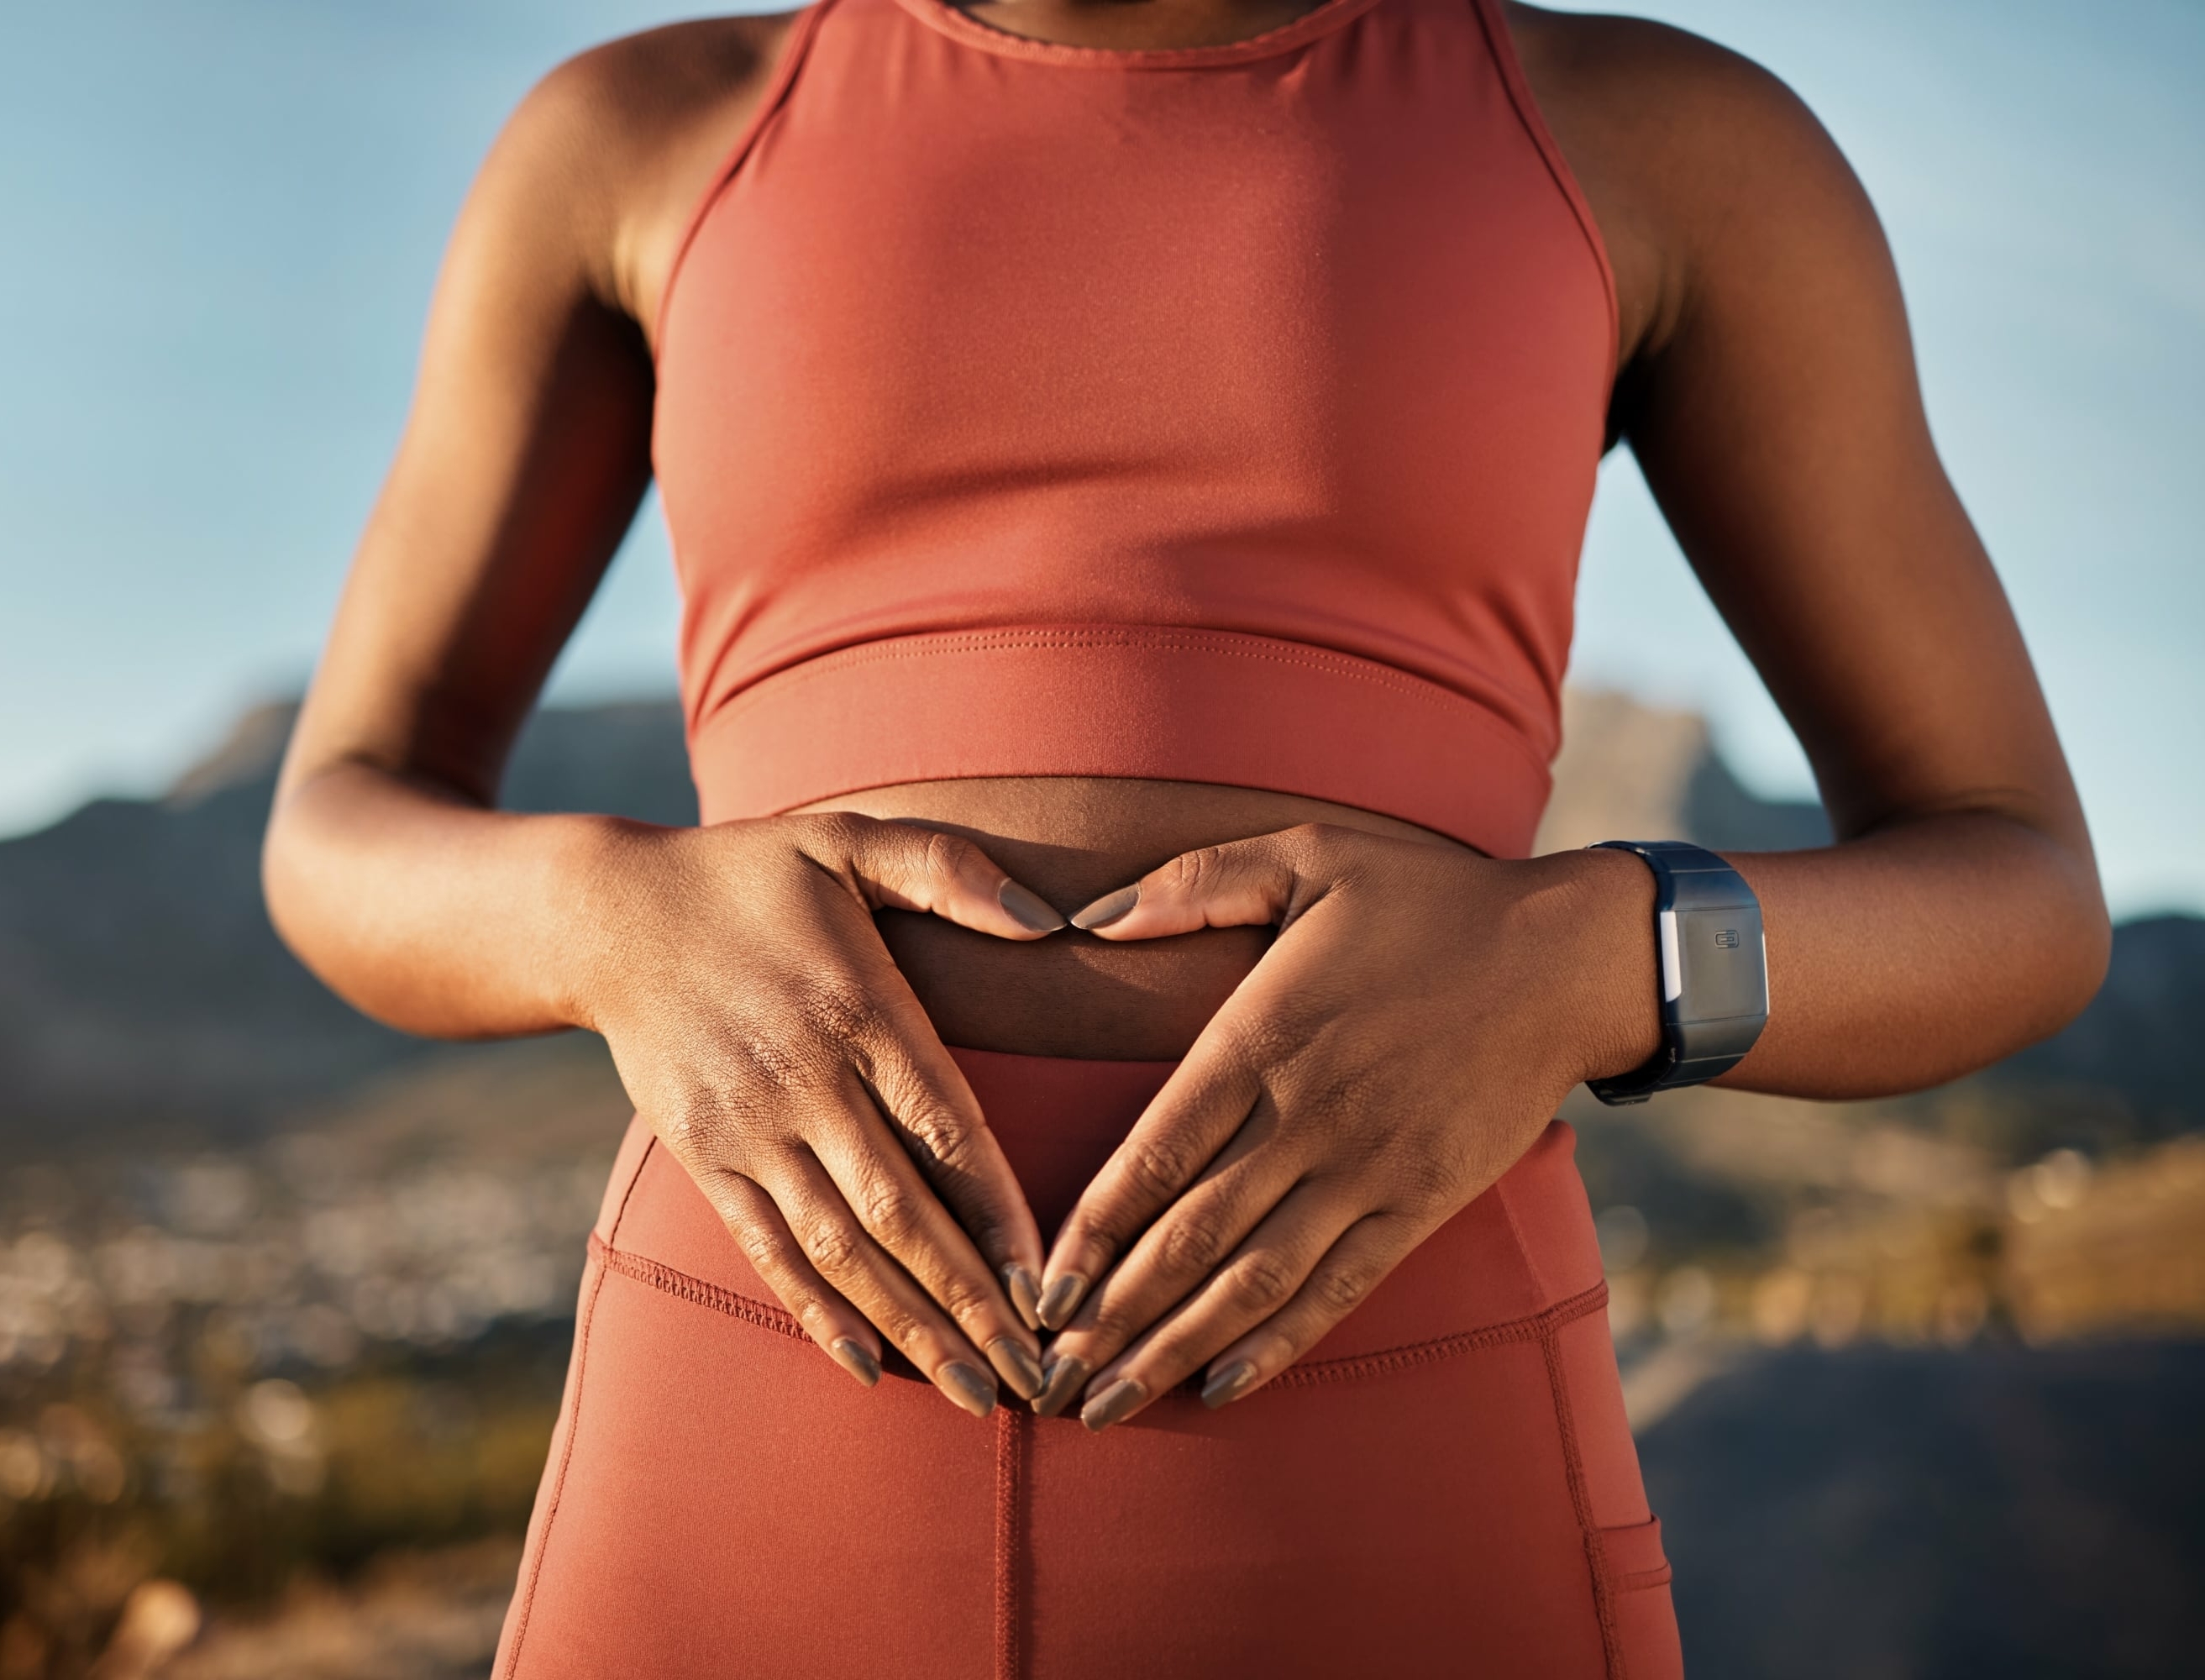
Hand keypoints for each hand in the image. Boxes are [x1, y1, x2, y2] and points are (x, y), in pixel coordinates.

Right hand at [572, 812, 1069, 1415]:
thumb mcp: (848, 839)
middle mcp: (805, 1081)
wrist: (606, 915)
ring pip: (840, 1248)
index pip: (947, 1128)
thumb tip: (1050, 917)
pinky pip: (767, 1249)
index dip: (1001, 1212)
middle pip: (901, 1211)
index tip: (1054, 1284)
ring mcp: (749, 1129)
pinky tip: (868, 1369)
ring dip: (911, 1327)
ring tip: (975, 1395)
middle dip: (972, 1303)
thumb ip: (949, 870)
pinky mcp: (704, 1158)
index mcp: (858, 1006)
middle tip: (1039, 1378)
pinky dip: (817, 1313)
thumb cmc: (750, 873)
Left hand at [1026, 825, 1658, 1427]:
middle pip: (1189, 1236)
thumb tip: (1087, 918)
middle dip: (1111, 1315)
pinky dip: (1279, 1343)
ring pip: (1253, 1279)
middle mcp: (1305, 1117)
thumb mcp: (1305, 855)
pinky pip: (1339, 1287)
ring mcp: (1366, 1169)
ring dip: (1175, 1347)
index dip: (1092, 1232)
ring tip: (1109, 1406)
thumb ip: (1191, 884)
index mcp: (1261, 1037)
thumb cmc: (1427, 898)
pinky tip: (1223, 1388)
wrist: (1564, 956)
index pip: (1155, 1154)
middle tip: (1049, 1377)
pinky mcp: (1421, 1202)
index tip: (1038, 1289)